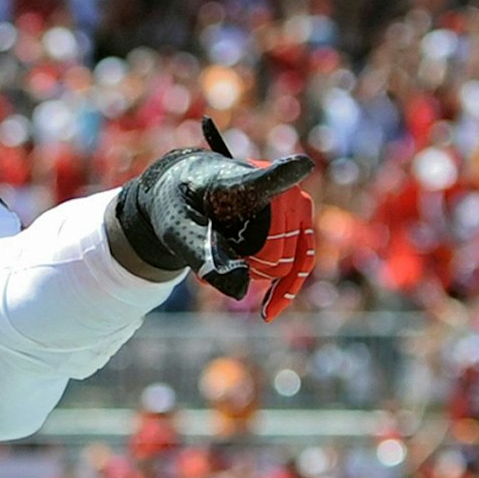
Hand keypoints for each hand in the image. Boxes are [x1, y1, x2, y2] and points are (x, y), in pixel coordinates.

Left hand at [114, 117, 317, 318]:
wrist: (189, 191)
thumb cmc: (180, 204)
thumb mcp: (176, 230)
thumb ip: (202, 255)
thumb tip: (242, 291)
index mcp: (241, 180)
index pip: (267, 178)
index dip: (284, 175)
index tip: (301, 165)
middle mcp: (278, 187)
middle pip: (274, 254)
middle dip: (244, 264)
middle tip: (214, 242)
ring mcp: (295, 205)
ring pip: (285, 265)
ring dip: (252, 269)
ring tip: (225, 246)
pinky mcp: (299, 222)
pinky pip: (301, 264)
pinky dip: (284, 289)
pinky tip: (268, 312)